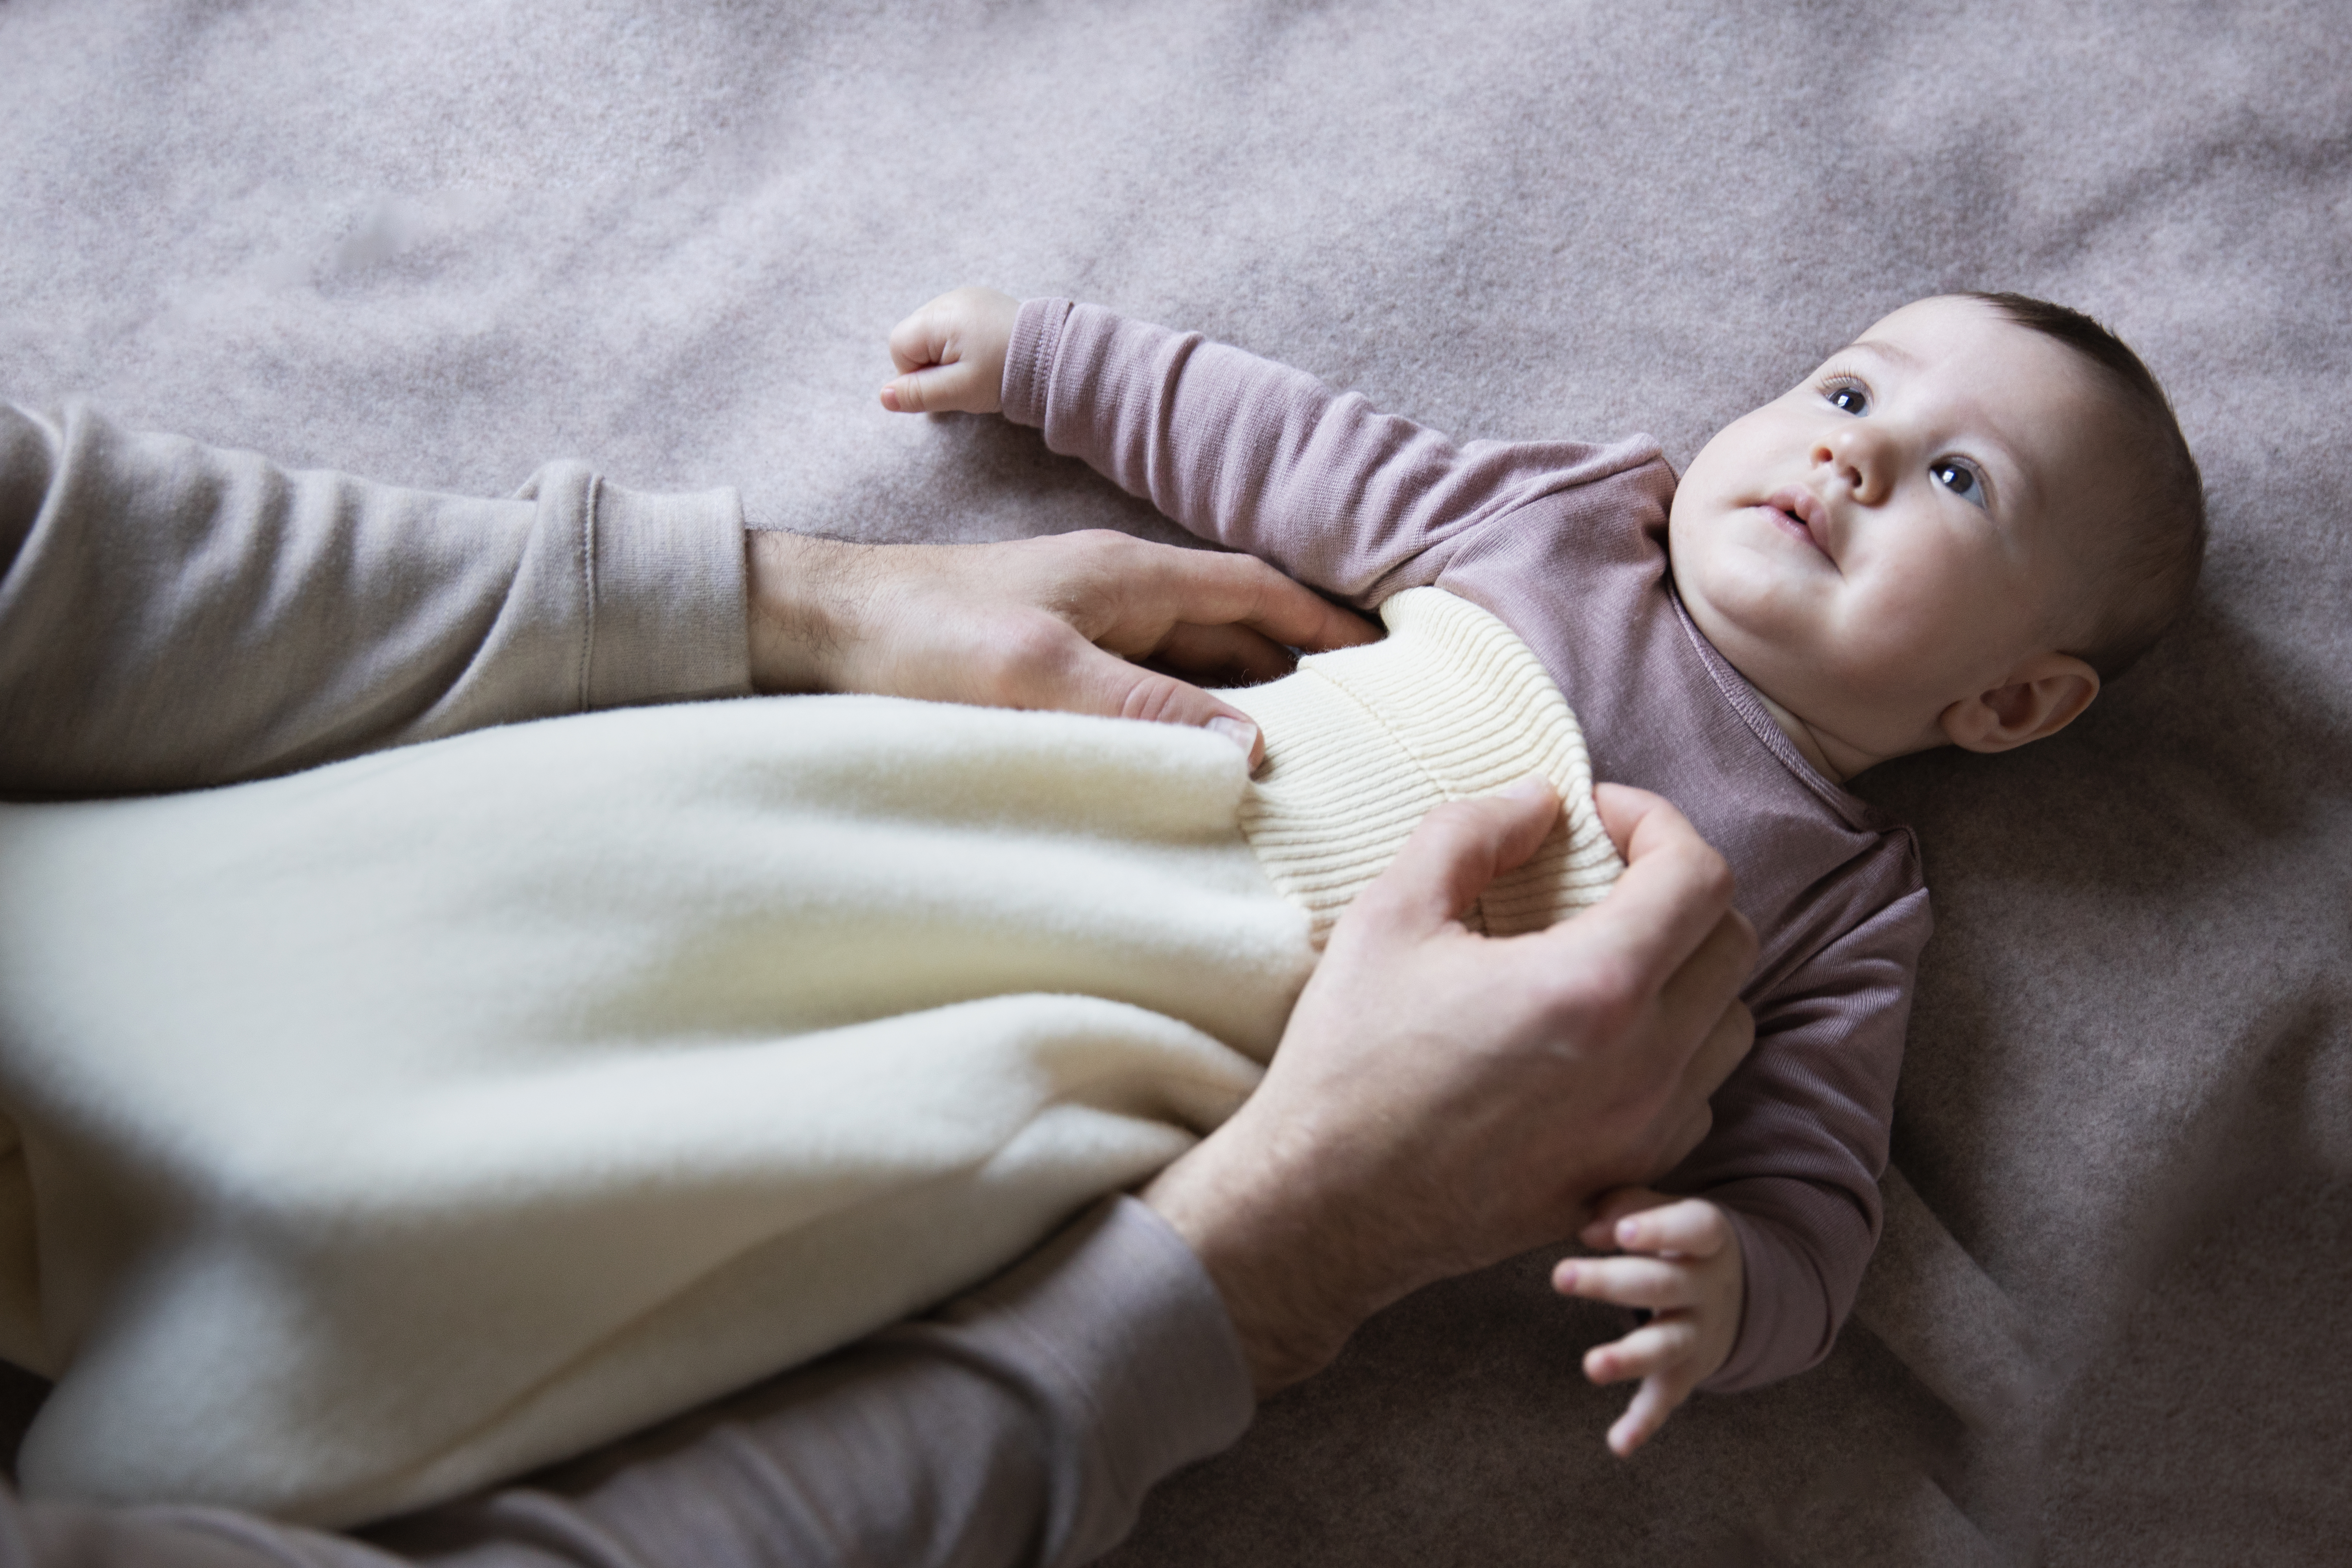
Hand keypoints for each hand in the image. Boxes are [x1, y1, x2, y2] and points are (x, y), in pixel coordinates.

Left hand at [744, 527, 1378, 765]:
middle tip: (1357, 729)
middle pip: (1231, 631)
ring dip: (1235, 704)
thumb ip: (1145, 705)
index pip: (1256, 589)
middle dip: (1294, 673)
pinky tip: (1189, 769)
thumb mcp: (1040, 674)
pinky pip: (1139, 693)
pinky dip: (1177, 723)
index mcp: (1130, 576)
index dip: (1323, 619)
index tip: (1386, 656)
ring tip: (1292, 761)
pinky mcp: (1047, 668)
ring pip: (1186, 666)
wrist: (821, 628)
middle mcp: (1116, 596)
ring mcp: (1083, 631)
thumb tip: (1250, 748)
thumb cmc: (924, 636)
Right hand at [879, 286, 1019, 413]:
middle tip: (964, 378)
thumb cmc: (1006, 374)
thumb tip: (883, 397)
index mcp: (939, 316)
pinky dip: (963, 343)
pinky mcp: (983, 302)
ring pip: (934, 333)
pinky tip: (985, 354)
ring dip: (947, 354)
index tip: (945, 384)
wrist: (1055, 356)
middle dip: (930, 363)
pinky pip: (955, 325)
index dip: (914, 373)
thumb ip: (919, 393)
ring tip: (978, 366)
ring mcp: (967, 297)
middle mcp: (949, 299)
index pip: (898, 346)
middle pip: (915, 337)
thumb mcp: (959, 390)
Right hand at [1143, 780, 1755, 1392]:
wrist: (1322, 1207)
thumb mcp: (1388, 915)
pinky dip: (1671, 1050)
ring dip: (1686, 971)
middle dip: (1678, 888)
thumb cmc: (1348, 1061)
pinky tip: (1596, 1040)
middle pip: (1732, 942)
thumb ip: (1469, 833)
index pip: (1698, 875)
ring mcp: (1645, 1131)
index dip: (1656, 822)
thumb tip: (1538, 802)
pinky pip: (1697, 1096)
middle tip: (1605, 875)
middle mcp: (1646, 1064)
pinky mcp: (1628, 1176)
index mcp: (1594, 987)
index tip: (1597, 818)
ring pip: (1730, 1024)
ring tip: (1607, 955)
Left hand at [1554, 1188, 1744, 1455]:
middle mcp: (1707, 1288)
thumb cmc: (1678, 1237)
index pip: (1692, 1228)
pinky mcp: (1686, 1372)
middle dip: (1611, 1283)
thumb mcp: (1667, 1213)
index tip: (1622, 1233)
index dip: (1661, 1229)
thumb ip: (1628, 1206)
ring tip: (1592, 1367)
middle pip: (1661, 1285)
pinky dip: (1642, 1423)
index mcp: (1706, 1238)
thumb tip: (1586, 1228)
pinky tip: (1618, 1444)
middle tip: (1560, 1276)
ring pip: (1666, 1345)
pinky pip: (1664, 1399)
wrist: (1741, 1290)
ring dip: (1629, 1357)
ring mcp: (1699, 1334)